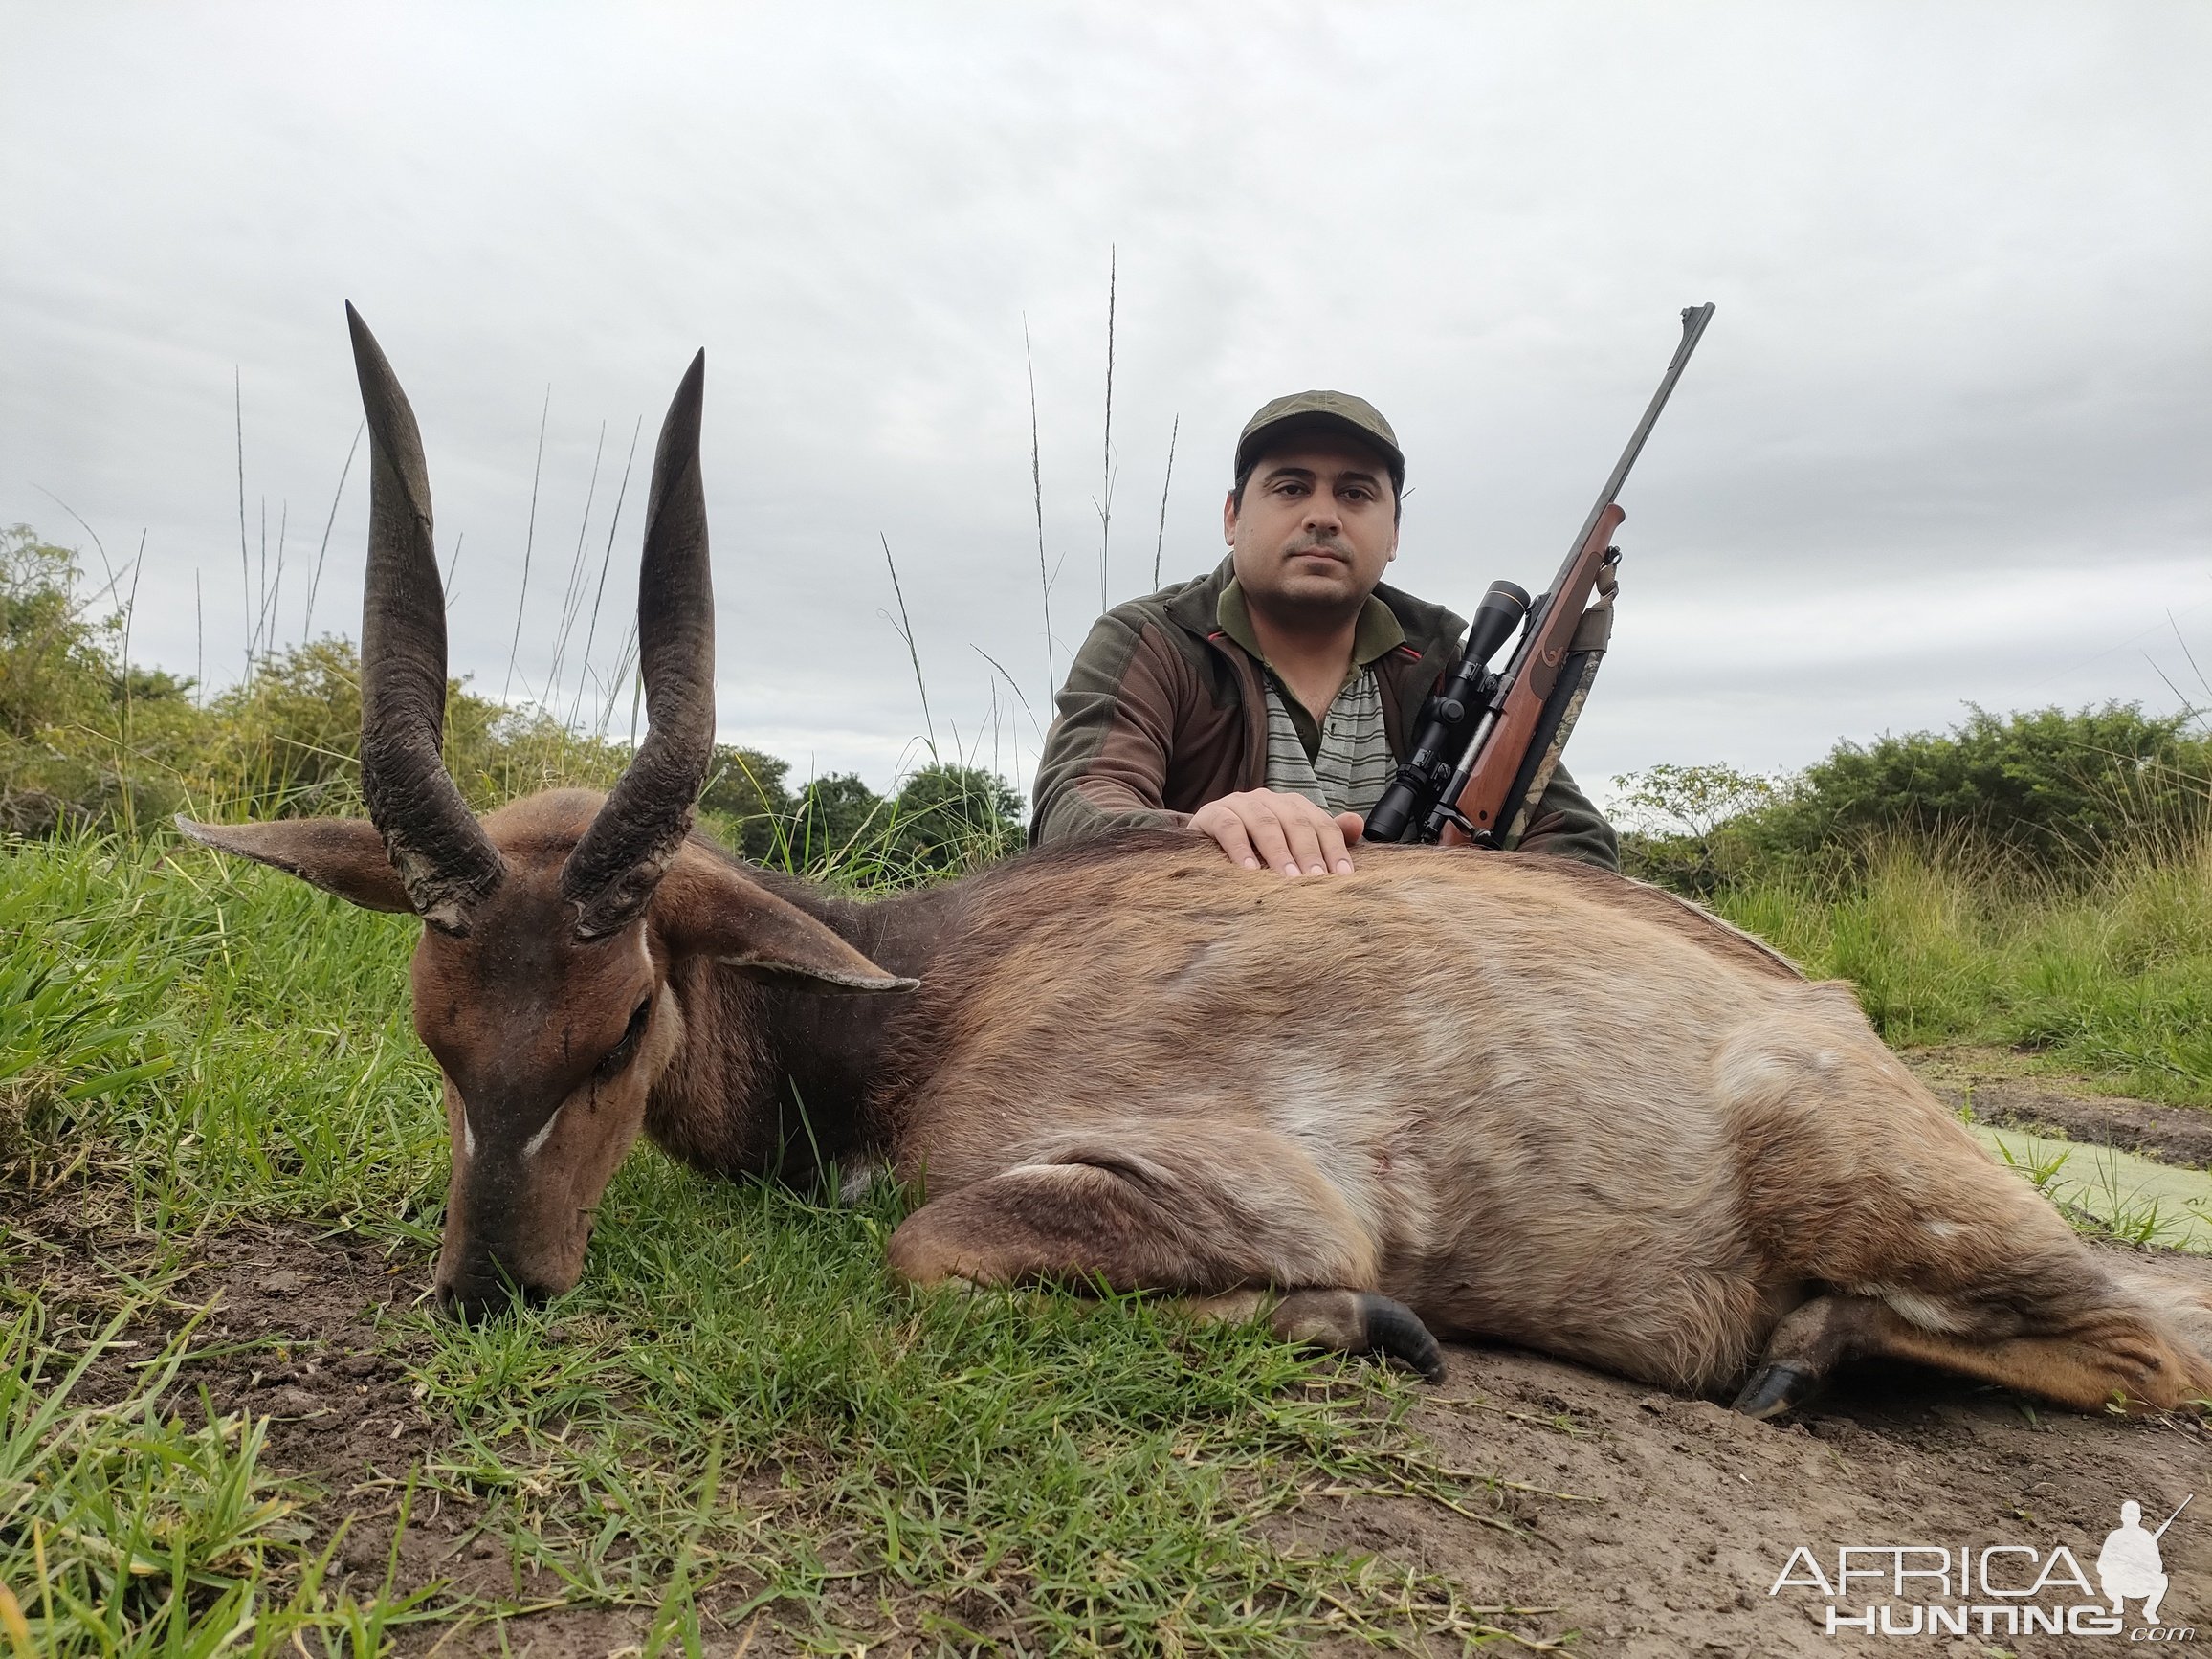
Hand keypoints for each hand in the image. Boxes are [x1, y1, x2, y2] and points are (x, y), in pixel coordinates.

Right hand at [1190, 790, 1362, 876]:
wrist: (1204, 846)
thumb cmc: (1254, 850)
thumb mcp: (1290, 847)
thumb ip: (1324, 836)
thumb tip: (1356, 822)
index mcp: (1292, 805)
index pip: (1321, 824)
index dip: (1334, 849)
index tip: (1343, 877)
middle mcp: (1268, 799)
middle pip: (1296, 822)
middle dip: (1309, 853)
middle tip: (1316, 881)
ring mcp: (1240, 804)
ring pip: (1266, 823)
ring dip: (1279, 853)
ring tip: (1288, 879)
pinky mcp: (1213, 814)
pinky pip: (1229, 828)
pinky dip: (1240, 849)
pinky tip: (1248, 870)